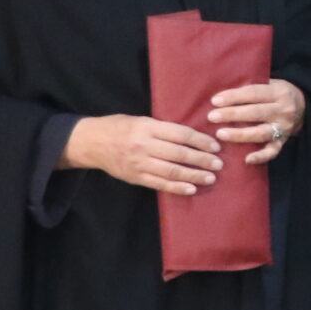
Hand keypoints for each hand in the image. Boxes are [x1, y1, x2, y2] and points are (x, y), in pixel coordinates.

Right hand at [61, 114, 223, 195]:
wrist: (91, 143)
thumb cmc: (120, 127)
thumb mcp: (142, 120)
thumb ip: (164, 128)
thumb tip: (194, 137)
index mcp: (147, 127)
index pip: (181, 135)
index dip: (201, 141)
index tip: (216, 146)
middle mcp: (143, 145)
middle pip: (179, 154)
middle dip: (202, 160)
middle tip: (219, 164)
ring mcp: (139, 163)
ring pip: (172, 171)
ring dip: (194, 175)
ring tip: (211, 177)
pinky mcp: (135, 177)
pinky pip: (159, 184)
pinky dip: (177, 187)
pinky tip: (191, 188)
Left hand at [208, 79, 307, 164]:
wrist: (304, 106)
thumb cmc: (276, 94)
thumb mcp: (270, 84)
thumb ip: (250, 89)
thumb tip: (221, 95)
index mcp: (278, 93)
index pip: (254, 93)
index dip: (234, 97)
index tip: (214, 101)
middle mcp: (283, 110)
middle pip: (256, 112)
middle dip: (232, 114)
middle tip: (212, 117)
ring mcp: (284, 127)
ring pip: (261, 132)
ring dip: (240, 134)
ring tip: (220, 134)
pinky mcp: (284, 141)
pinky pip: (273, 151)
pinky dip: (261, 156)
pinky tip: (247, 160)